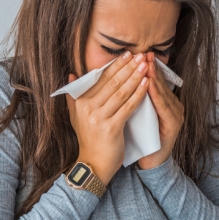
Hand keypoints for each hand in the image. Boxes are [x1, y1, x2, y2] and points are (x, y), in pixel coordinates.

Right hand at [64, 52, 148, 183]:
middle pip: (112, 82)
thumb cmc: (89, 140)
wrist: (94, 164)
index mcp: (81, 102)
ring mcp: (99, 118)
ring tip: (145, 66)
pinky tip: (147, 84)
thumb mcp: (77, 117)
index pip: (100, 78)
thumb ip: (74, 96)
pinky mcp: (111, 127)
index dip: (115, 65)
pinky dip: (138, 94)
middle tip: (140, 55)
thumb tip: (71, 74)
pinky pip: (128, 106)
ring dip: (135, 77)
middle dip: (127, 67)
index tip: (127, 54)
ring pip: (121, 92)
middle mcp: (88, 108)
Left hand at [136, 57, 183, 169]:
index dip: (145, 68)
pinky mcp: (174, 125)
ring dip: (155, 78)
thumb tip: (114, 80)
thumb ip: (129, 98)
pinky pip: (165, 108)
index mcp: (162, 102)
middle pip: (160, 84)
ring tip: (146, 65)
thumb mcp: (133, 114)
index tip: (135, 54)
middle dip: (151, 68)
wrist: (148, 162)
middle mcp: (172, 106)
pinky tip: (150, 85)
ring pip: (163, 93)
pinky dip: (157, 95)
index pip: (153, 81)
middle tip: (143, 53)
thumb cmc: (139, 138)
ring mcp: (175, 115)